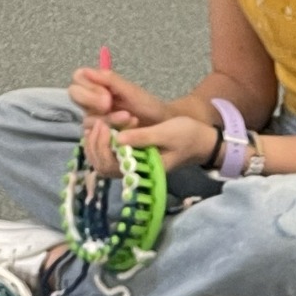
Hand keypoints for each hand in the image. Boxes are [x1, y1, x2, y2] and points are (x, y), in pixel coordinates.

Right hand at [68, 65, 166, 129]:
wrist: (162, 126)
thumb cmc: (147, 105)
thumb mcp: (131, 91)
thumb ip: (110, 80)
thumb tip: (86, 70)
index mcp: (97, 86)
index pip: (77, 79)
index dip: (88, 85)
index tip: (106, 93)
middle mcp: (91, 102)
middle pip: (74, 95)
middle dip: (92, 100)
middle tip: (109, 104)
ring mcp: (94, 120)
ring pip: (87, 118)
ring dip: (109, 118)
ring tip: (129, 118)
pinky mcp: (100, 137)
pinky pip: (95, 135)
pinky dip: (113, 131)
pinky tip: (127, 129)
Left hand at [79, 114, 217, 177]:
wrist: (200, 141)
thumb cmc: (187, 136)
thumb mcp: (166, 133)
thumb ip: (143, 137)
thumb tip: (118, 138)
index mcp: (144, 169)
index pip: (112, 166)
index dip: (103, 147)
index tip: (105, 126)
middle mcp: (135, 172)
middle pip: (102, 167)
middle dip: (95, 145)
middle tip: (99, 123)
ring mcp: (131, 166)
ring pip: (101, 162)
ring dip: (95, 144)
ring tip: (99, 124)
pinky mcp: (131, 158)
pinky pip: (108, 155)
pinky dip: (100, 143)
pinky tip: (103, 128)